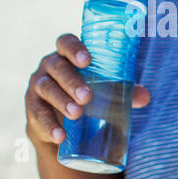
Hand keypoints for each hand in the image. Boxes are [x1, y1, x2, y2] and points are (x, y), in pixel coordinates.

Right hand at [25, 34, 150, 147]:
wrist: (64, 126)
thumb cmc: (89, 98)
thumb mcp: (106, 92)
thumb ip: (125, 92)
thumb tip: (144, 96)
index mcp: (68, 56)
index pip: (66, 43)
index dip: (75, 48)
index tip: (87, 60)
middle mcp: (49, 67)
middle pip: (57, 67)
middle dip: (72, 81)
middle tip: (87, 97)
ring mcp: (38, 87)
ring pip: (47, 89)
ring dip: (61, 101)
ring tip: (76, 114)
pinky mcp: (33, 108)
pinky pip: (38, 115)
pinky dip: (50, 126)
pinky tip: (60, 136)